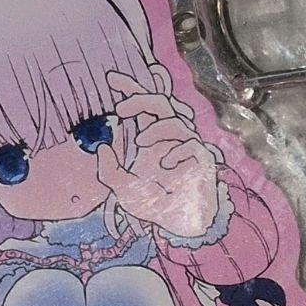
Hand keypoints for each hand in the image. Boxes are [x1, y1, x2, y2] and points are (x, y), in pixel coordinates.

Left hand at [96, 71, 218, 237]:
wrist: (180, 226)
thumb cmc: (155, 204)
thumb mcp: (123, 189)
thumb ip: (109, 171)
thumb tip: (102, 148)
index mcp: (154, 137)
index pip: (144, 105)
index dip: (131, 88)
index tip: (111, 79)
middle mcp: (172, 137)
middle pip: (162, 103)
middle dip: (141, 99)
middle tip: (120, 109)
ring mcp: (188, 147)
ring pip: (177, 121)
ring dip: (156, 128)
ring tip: (139, 142)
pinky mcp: (203, 161)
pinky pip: (192, 146)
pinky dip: (177, 151)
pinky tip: (165, 165)